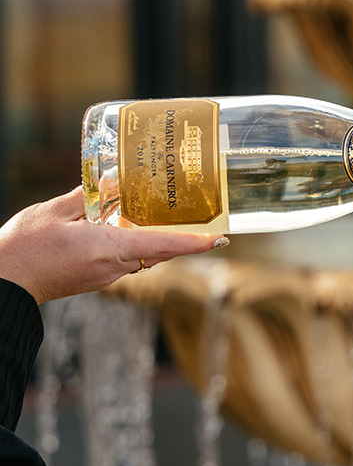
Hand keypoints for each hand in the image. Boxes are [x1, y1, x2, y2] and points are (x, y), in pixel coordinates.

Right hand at [0, 187, 228, 303]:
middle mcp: (114, 267)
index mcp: (108, 249)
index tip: (219, 238)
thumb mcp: (55, 211)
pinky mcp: (98, 278)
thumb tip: (113, 183)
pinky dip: (141, 244)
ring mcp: (106, 276)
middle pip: (160, 251)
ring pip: (146, 256)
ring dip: (163, 239)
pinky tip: (137, 226)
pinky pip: (130, 259)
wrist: (4, 282)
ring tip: (177, 217)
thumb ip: (88, 196)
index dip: (193, 242)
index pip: (162, 245)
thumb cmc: (25, 246)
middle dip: (185, 238)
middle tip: (207, 221)